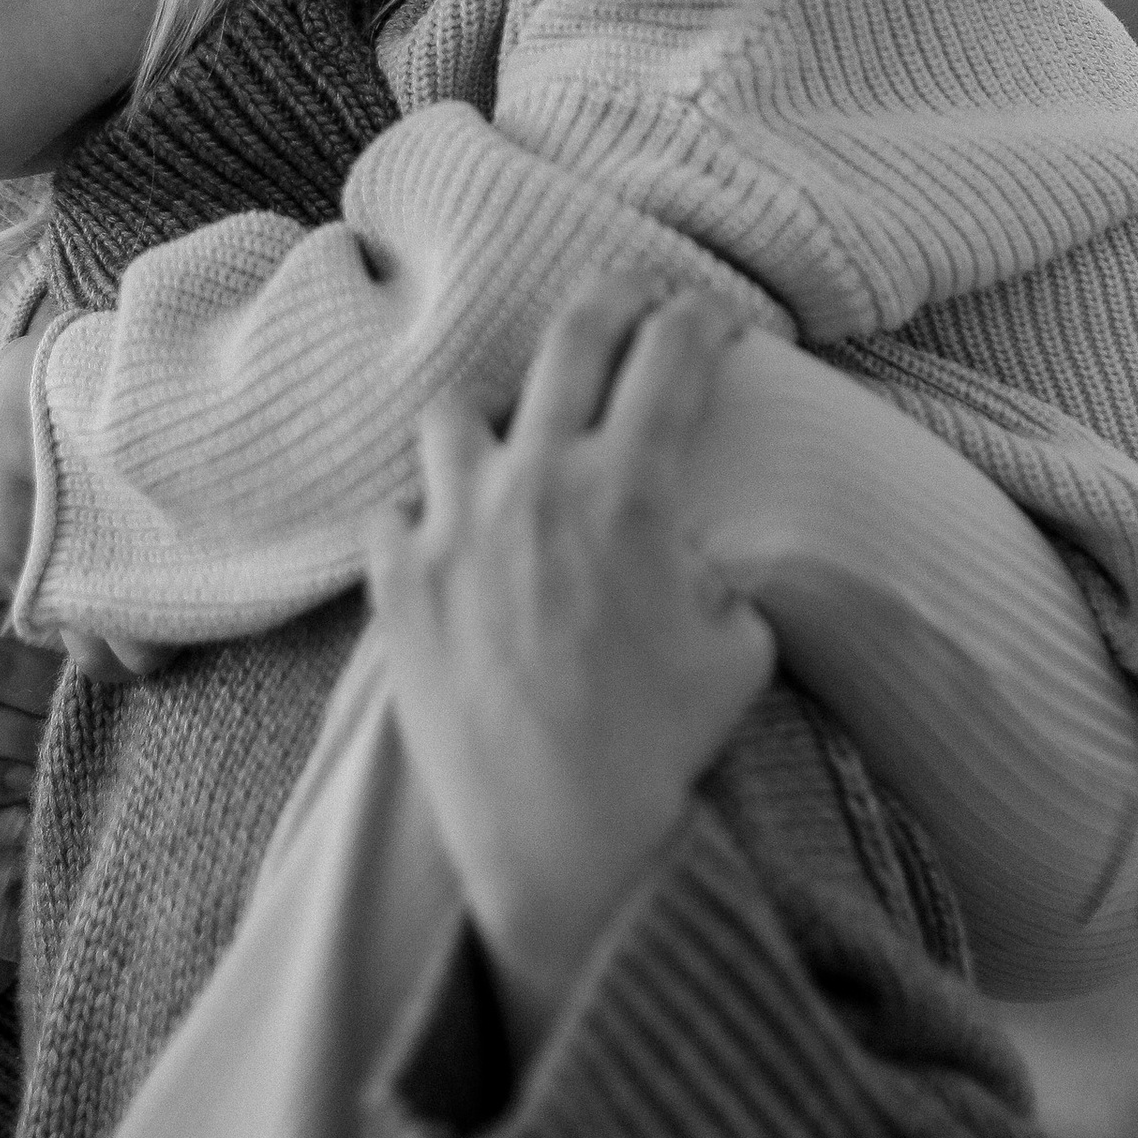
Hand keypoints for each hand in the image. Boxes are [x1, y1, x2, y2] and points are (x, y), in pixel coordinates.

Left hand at [367, 282, 772, 1066]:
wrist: (558, 837)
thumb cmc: (662, 748)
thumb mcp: (739, 648)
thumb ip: (722, 574)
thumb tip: (697, 555)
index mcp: (631, 491)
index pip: (672, 355)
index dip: (703, 320)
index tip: (715, 321)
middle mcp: (536, 485)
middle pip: (570, 339)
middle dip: (612, 301)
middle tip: (632, 303)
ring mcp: (454, 527)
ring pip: (456, 412)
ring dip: (495, 418)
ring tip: (516, 443)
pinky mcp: (399, 582)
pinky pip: (398, 513)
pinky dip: (426, 520)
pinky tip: (451, 544)